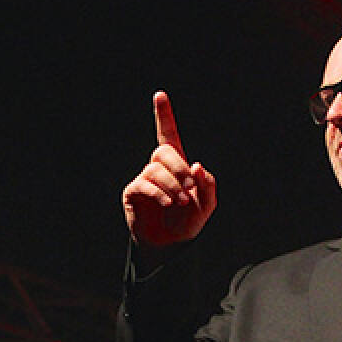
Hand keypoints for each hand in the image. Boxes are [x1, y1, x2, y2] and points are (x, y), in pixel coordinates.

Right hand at [121, 91, 216, 247]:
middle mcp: (158, 168)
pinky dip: (158, 192)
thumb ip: (208, 184)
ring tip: (180, 201)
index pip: (168, 134)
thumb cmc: (188, 222)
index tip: (159, 95)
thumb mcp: (207, 203)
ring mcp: (145, 179)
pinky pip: (144, 184)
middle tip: (189, 187)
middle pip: (163, 151)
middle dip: (179, 167)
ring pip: (154, 169)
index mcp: (176, 165)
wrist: (171, 246)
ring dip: (171, 185)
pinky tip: (168, 203)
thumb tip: (197, 165)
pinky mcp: (133, 193)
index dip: (164, 115)